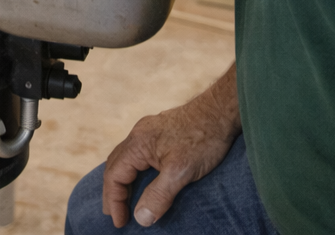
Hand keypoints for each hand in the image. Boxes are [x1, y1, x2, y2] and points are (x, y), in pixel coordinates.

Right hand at [103, 65, 240, 226]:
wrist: (221, 111)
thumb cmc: (203, 139)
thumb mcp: (181, 172)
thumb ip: (159, 195)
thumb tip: (141, 218)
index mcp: (137, 144)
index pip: (115, 176)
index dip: (114, 201)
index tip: (120, 223)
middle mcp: (138, 135)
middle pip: (115, 166)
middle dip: (113, 192)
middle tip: (115, 214)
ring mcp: (148, 131)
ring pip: (125, 158)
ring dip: (122, 180)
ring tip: (124, 200)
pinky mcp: (159, 131)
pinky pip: (137, 153)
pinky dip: (133, 170)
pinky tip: (141, 177)